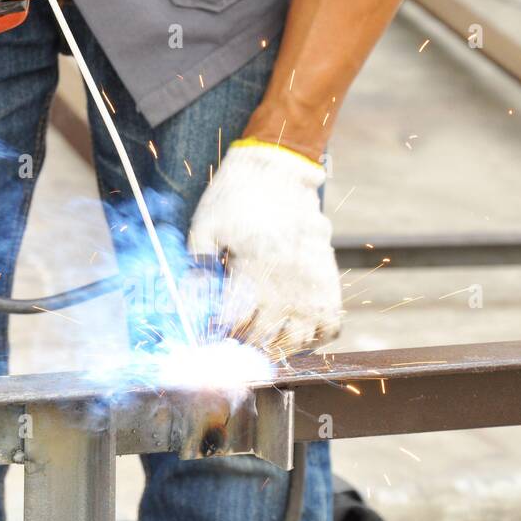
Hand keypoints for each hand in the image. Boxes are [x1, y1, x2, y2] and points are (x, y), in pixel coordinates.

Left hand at [187, 139, 341, 355]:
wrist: (278, 172)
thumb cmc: (234, 198)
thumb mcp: (204, 229)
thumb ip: (197, 271)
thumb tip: (190, 308)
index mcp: (253, 273)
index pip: (233, 327)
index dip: (216, 337)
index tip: (207, 335)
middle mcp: (287, 286)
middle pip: (265, 343)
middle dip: (242, 348)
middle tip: (230, 341)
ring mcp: (313, 288)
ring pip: (298, 344)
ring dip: (276, 349)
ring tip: (259, 339)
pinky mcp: (329, 284)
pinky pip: (330, 329)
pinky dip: (313, 339)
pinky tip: (292, 330)